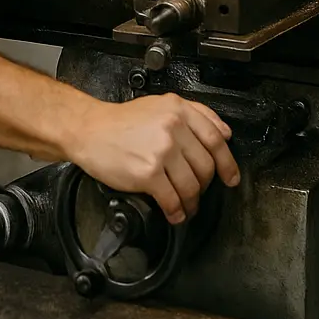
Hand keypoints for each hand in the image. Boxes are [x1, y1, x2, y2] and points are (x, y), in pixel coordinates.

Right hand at [65, 94, 240, 225]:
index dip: (228, 163)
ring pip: (192, 186)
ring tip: (186, 206)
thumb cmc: (119, 122)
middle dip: (205, 185)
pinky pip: (172, 199)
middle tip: (198, 192)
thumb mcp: (159, 105)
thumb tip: (223, 133)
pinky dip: (176, 211)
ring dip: (192, 202)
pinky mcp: (148, 173)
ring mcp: (161, 151)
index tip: (230, 177)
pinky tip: (174, 213)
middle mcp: (173, 128)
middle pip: (206, 166)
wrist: (87, 130)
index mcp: (178, 110)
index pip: (216, 139)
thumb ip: (193, 114)